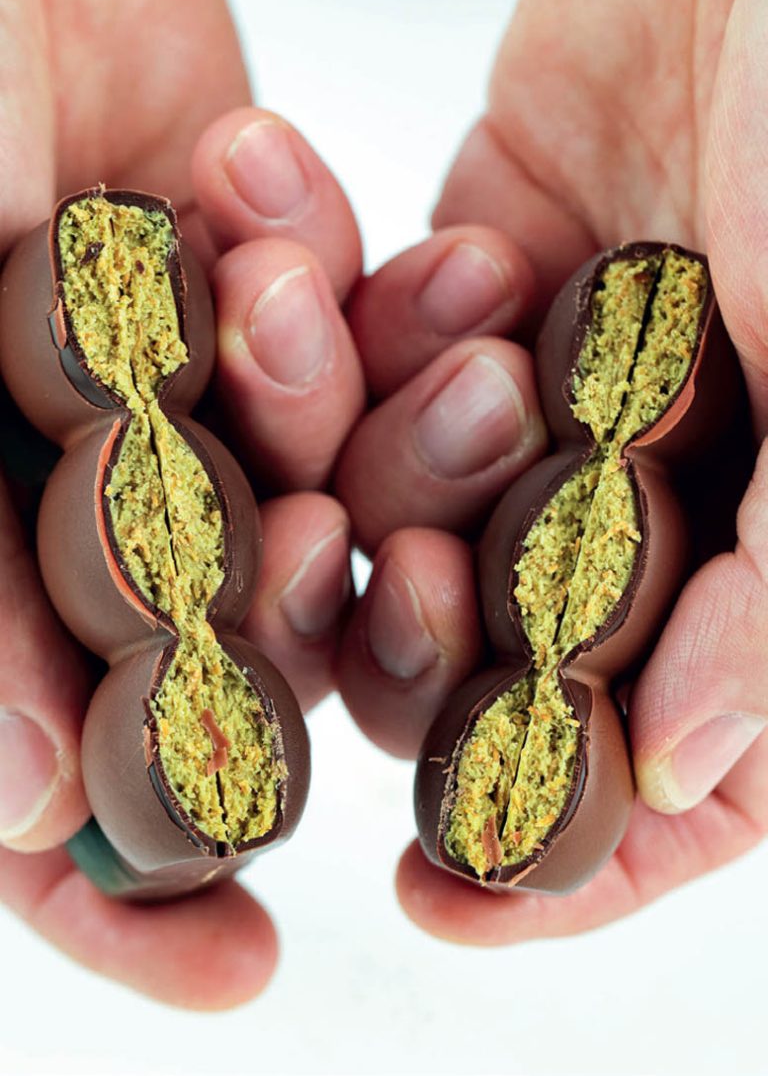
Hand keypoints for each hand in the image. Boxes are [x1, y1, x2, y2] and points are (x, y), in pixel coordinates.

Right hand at [0, 0, 363, 1007]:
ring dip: (385, 473)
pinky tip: (464, 296)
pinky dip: (407, 344)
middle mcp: (90, 483)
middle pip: (214, 640)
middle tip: (348, 612)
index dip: (128, 890)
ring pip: (315, 500)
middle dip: (290, 651)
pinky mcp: (268, 290)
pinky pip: (362, 362)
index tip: (233, 971)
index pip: (52, 771)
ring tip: (436, 431)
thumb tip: (22, 812)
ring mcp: (188, 393)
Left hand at [336, 0, 767, 942]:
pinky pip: (348, 368)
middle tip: (414, 586)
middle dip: (438, 640)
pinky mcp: (457, 295)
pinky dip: (320, 341)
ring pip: (400, 516)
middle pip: (496, 653)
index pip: (662, 770)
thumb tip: (680, 774)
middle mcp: (642, 492)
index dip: (563, 851)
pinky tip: (295, 280)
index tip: (451, 896)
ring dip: (368, 473)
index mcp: (759, 548)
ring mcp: (541, 397)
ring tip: (356, 402)